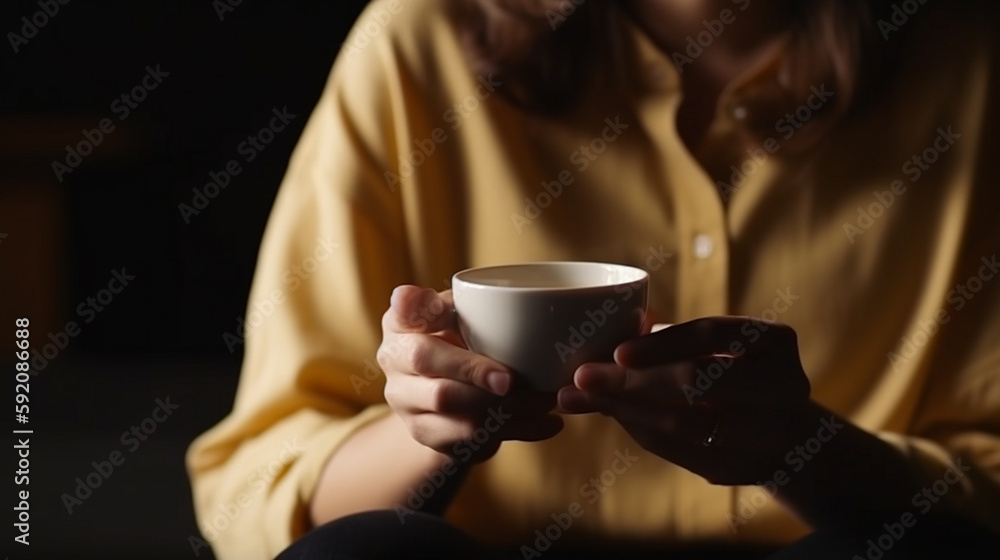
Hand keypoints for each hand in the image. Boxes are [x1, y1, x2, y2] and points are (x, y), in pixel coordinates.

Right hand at [378, 285, 562, 461]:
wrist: (450, 395)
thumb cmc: (462, 341)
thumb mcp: (462, 314)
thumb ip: (472, 304)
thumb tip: (498, 302)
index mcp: (402, 322)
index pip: (404, 309)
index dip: (422, 308)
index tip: (443, 309)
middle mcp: (394, 360)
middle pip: (424, 361)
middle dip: (471, 370)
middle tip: (511, 379)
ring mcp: (406, 401)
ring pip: (450, 407)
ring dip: (504, 406)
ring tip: (546, 400)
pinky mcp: (428, 434)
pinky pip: (471, 438)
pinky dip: (516, 431)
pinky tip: (547, 424)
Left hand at [557, 316, 810, 484]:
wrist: (789, 437)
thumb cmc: (737, 373)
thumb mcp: (716, 349)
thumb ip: (666, 339)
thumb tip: (605, 326)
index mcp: (773, 341)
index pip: (713, 334)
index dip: (664, 342)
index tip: (618, 351)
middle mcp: (782, 385)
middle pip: (699, 380)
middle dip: (633, 380)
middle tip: (581, 378)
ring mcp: (770, 432)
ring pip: (686, 424)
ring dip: (625, 410)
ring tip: (578, 398)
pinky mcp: (744, 468)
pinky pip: (681, 452)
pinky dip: (639, 431)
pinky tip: (609, 415)